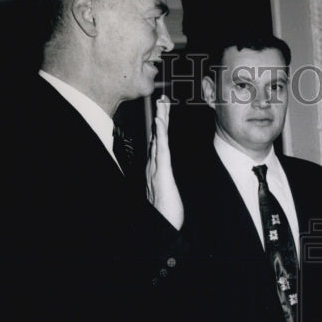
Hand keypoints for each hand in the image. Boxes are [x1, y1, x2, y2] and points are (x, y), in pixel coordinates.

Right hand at [146, 96, 183, 229]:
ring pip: (158, 138)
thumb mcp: (168, 190)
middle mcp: (153, 164)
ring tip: (161, 102)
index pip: (159, 142)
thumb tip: (165, 171)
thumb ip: (166, 178)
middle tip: (162, 98)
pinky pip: (161, 149)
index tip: (163, 110)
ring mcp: (155, 167)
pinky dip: (160, 134)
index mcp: (156, 167)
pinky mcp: (161, 171)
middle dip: (160, 116)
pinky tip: (160, 122)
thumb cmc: (166, 211)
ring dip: (160, 119)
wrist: (162, 223)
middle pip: (157, 135)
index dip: (160, 126)